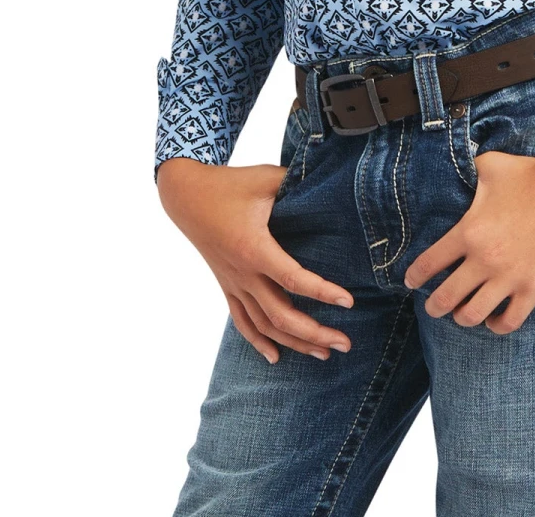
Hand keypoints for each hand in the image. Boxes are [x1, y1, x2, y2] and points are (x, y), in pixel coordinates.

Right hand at [156, 157, 355, 364]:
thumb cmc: (230, 184)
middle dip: (315, 334)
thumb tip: (331, 183)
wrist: (186, 196)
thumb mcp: (265, 178)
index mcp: (254, 247)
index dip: (322, 292)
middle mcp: (243, 272)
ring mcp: (233, 283)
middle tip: (346, 344)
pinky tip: (276, 357)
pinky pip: (242, 321)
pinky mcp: (226, 285)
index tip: (348, 302)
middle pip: (280, 315)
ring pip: (263, 325)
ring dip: (294, 343)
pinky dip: (259, 341)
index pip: (293, 278)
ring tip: (324, 353)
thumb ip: (296, 182)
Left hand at [402, 149, 534, 333]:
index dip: (414, 277)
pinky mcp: (534, 288)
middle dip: (434, 306)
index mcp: (469, 231)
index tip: (410, 282)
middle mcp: (484, 259)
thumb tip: (455, 163)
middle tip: (433, 306)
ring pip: (472, 315)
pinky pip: (509, 322)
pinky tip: (493, 320)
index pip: (429, 263)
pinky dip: (497, 325)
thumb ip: (468, 170)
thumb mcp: (491, 165)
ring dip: (462, 318)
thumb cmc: (533, 174)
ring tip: (462, 314)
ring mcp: (510, 277)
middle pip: (445, 298)